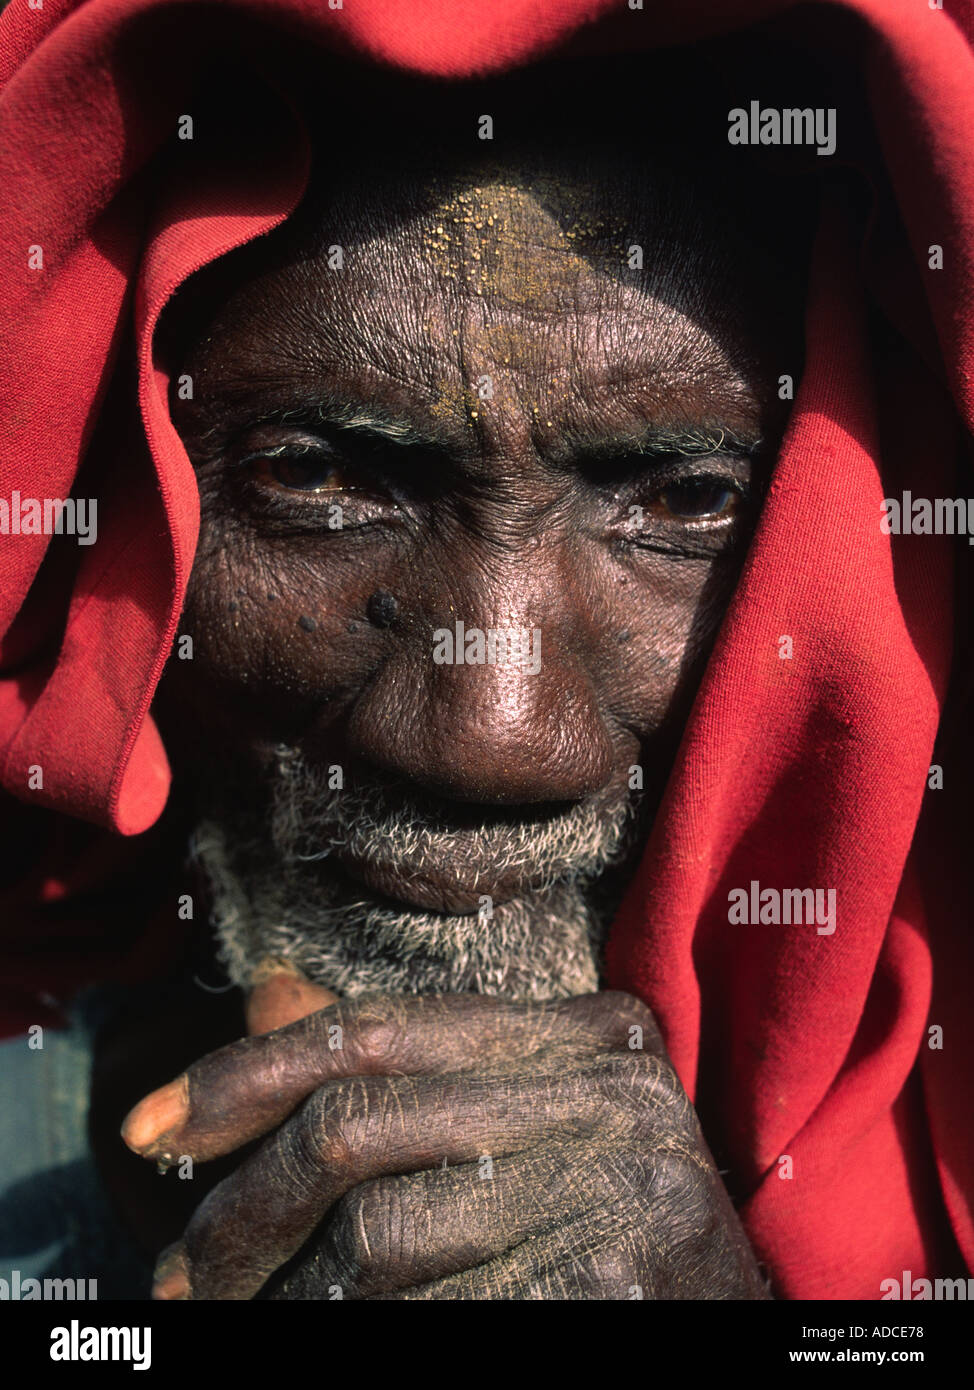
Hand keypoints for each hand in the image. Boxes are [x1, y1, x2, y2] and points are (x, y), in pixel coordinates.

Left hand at [122, 986, 768, 1300]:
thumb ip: (403, 1068)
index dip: (245, 1073)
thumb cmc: (604, 1226)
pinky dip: (358, 1335)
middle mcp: (614, 1089)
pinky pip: (434, 1315)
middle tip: (177, 1279)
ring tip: (243, 1324)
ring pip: (379, 1235)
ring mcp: (627, 1187)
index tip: (149, 1127)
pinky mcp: (617, 1284)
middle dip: (241, 1211)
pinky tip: (330, 1339)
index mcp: (589, 1030)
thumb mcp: (517, 1125)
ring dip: (286, 1295)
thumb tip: (264, 997)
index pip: (377, 1029)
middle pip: (359, 1128)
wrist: (729, 1322)